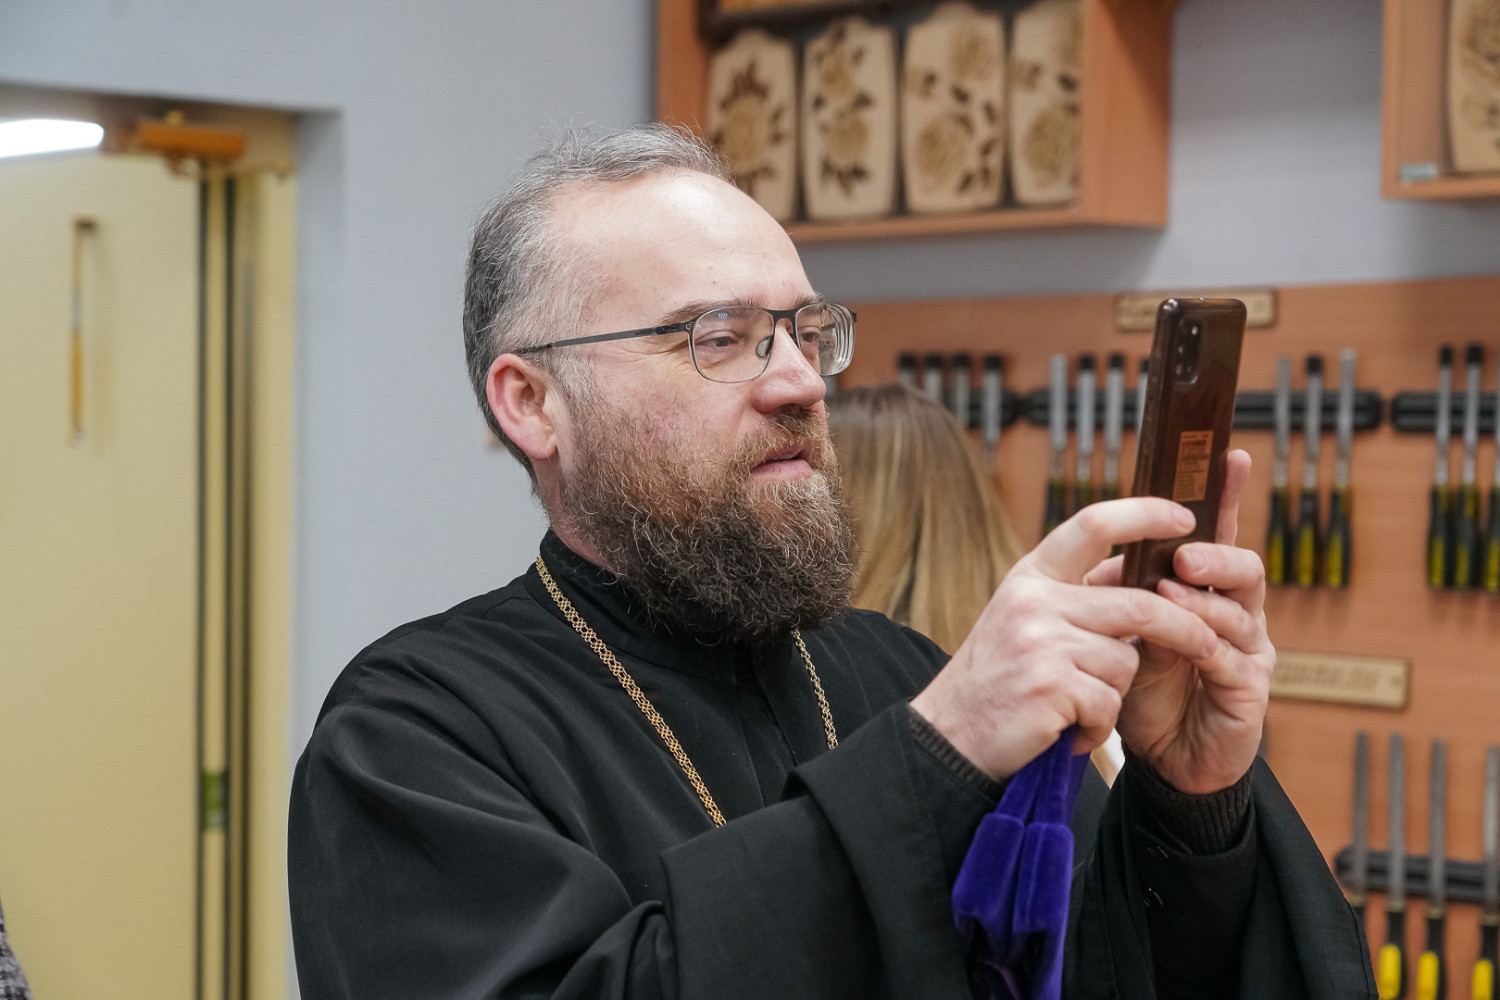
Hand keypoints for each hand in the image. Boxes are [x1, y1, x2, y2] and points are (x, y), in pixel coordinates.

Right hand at [911, 497, 1221, 781]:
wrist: (950, 737)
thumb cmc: (998, 679)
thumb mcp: (1025, 620)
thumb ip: (1073, 596)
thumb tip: (1145, 578)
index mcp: (1031, 576)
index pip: (1094, 524)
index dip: (1145, 514)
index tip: (1184, 518)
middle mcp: (1033, 600)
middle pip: (1138, 604)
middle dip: (1183, 628)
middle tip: (1208, 644)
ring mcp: (1039, 642)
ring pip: (1127, 661)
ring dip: (1116, 693)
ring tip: (1080, 707)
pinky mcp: (1050, 686)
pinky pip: (1110, 702)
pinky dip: (1098, 725)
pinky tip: (1068, 729)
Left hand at [1095, 449, 1273, 793]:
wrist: (1162, 760)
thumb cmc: (1147, 690)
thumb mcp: (1127, 633)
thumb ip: (1125, 594)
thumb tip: (1105, 550)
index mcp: (1206, 592)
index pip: (1218, 534)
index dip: (1227, 496)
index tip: (1229, 454)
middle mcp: (1236, 615)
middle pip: (1245, 567)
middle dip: (1215, 554)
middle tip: (1182, 555)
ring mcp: (1249, 653)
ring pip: (1240, 612)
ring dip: (1203, 601)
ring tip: (1168, 596)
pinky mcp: (1250, 693)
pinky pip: (1234, 662)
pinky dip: (1209, 650)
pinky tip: (1190, 647)